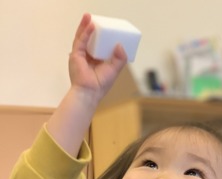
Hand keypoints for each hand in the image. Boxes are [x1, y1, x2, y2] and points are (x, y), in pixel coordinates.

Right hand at [47, 13, 126, 155]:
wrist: (90, 93)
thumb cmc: (100, 85)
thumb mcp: (114, 70)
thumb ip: (120, 59)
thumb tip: (120, 44)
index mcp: (95, 61)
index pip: (97, 45)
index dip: (101, 36)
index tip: (106, 28)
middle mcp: (87, 57)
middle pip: (88, 39)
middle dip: (91, 28)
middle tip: (96, 19)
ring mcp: (80, 56)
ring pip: (82, 38)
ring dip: (85, 26)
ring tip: (89, 17)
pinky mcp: (75, 55)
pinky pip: (80, 41)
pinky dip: (85, 33)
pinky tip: (90, 26)